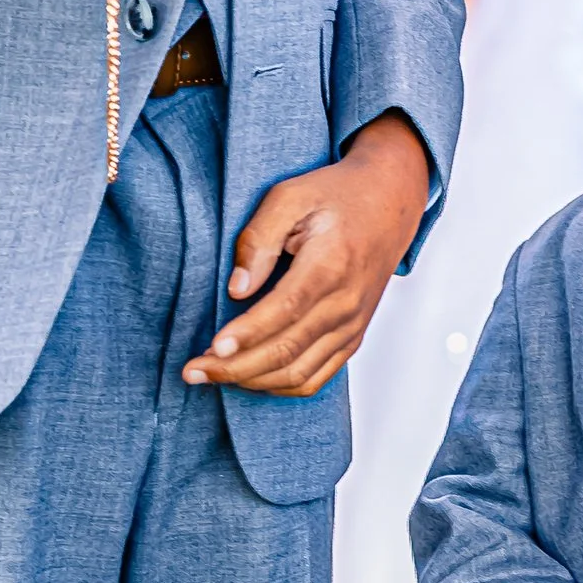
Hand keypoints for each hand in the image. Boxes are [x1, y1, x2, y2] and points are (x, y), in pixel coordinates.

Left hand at [182, 113, 430, 396]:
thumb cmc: (337, 196)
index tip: (211, 349)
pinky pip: (316, 378)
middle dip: (234, 367)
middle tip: (192, 371)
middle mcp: (346, 303)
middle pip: (287, 352)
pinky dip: (279, 386)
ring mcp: (352, 325)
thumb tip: (237, 289)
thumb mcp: (290, 196)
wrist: (390, 203)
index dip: (247, 335)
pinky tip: (248, 378)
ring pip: (299, 373)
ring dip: (251, 381)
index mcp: (331, 265)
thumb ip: (259, 239)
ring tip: (211, 375)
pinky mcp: (352, 337)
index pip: (285, 311)